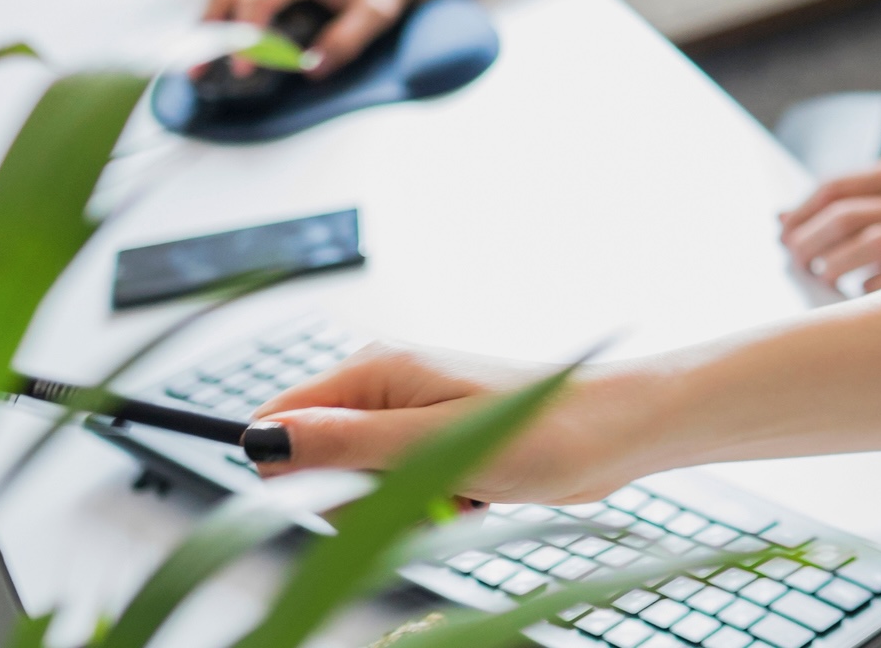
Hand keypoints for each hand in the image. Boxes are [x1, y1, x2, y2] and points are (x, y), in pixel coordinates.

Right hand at [202, 0, 411, 74]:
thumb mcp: (377, 11)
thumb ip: (349, 39)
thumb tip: (312, 70)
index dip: (247, 34)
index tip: (241, 69)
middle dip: (208, 33)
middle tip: (197, 72)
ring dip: (204, 30)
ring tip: (195, 68)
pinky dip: (214, 23)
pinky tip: (208, 51)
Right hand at [249, 343, 660, 504]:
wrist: (618, 436)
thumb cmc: (542, 431)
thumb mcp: (432, 447)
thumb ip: (345, 444)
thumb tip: (262, 440)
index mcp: (376, 371)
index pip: (282, 417)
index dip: (292, 466)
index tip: (346, 490)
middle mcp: (387, 390)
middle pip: (319, 463)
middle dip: (361, 496)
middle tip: (421, 489)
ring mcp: (413, 420)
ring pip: (363, 488)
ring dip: (404, 508)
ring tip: (459, 491)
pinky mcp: (440, 448)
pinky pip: (404, 495)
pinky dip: (434, 508)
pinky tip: (476, 497)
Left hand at [779, 155, 880, 292]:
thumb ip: (845, 202)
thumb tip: (780, 221)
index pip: (836, 187)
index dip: (802, 213)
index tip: (783, 234)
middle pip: (848, 215)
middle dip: (810, 242)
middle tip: (795, 261)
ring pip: (874, 242)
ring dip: (837, 264)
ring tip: (824, 278)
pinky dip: (877, 284)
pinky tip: (864, 290)